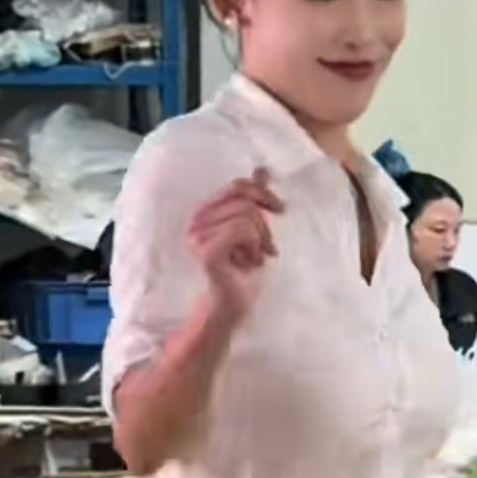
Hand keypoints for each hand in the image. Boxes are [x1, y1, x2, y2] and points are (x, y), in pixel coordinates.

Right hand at [187, 167, 284, 325]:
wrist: (232, 307)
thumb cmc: (242, 272)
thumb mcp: (254, 230)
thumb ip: (253, 200)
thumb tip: (262, 170)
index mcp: (205, 213)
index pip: (237, 186)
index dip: (262, 193)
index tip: (280, 209)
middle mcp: (196, 221)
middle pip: (245, 201)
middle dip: (264, 226)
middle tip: (266, 249)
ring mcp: (198, 236)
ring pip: (246, 216)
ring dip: (260, 240)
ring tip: (255, 258)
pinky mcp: (207, 250)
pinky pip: (242, 230)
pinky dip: (254, 247)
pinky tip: (249, 264)